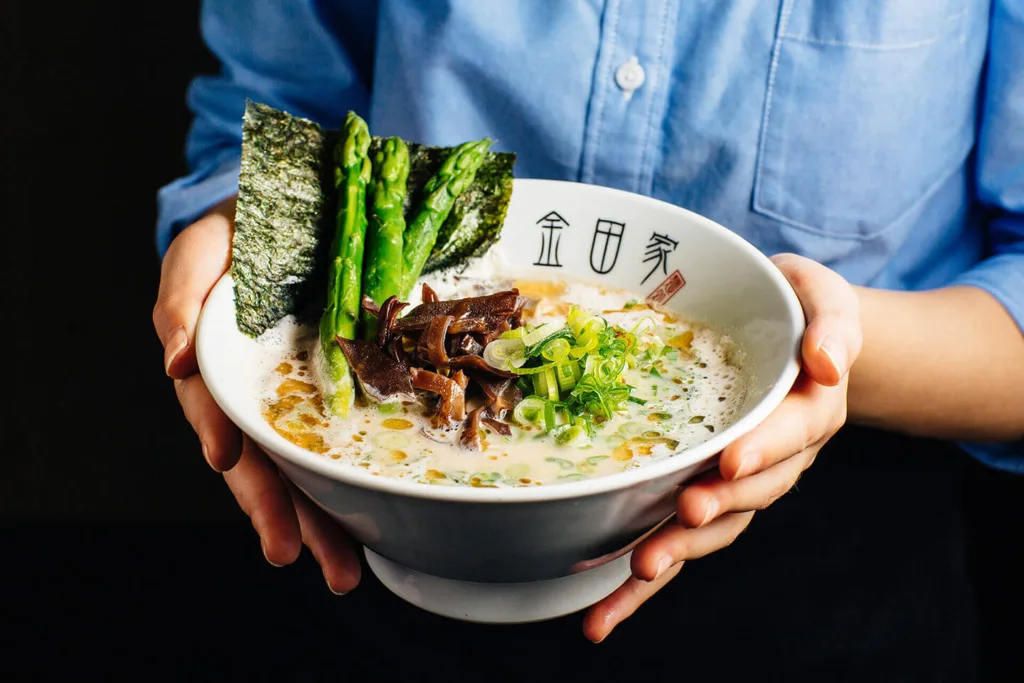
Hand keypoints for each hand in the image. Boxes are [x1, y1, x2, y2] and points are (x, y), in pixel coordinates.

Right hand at [152, 198, 360, 593]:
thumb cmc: (236, 234)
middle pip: (268, 462)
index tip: (233, 467)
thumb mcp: (199, 253)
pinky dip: (360, 481)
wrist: (298, 209)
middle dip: (283, 513)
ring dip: (324, 519)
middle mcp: (263, 393)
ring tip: (343, 569)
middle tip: (302, 559)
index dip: (228, 443)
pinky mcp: (346, 388)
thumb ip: (180, 302)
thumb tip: (174, 363)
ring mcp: (305, 396)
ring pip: (311, 467)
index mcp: (223, 368)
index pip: (221, 416)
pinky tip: (380, 520)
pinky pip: (354, 439)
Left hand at [583, 253, 862, 641]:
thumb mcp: (820, 296)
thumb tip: (825, 361)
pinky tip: (608, 606)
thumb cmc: (794, 308)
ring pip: (720, 526)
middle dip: (719, 507)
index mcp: (810, 408)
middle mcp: (781, 455)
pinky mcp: (710, 495)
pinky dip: (652, 576)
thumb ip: (832, 323)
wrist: (790, 341)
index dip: (762, 449)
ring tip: (643, 570)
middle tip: (684, 516)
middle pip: (755, 490)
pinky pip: (684, 536)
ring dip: (684, 551)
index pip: (792, 431)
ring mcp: (745, 482)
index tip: (729, 461)